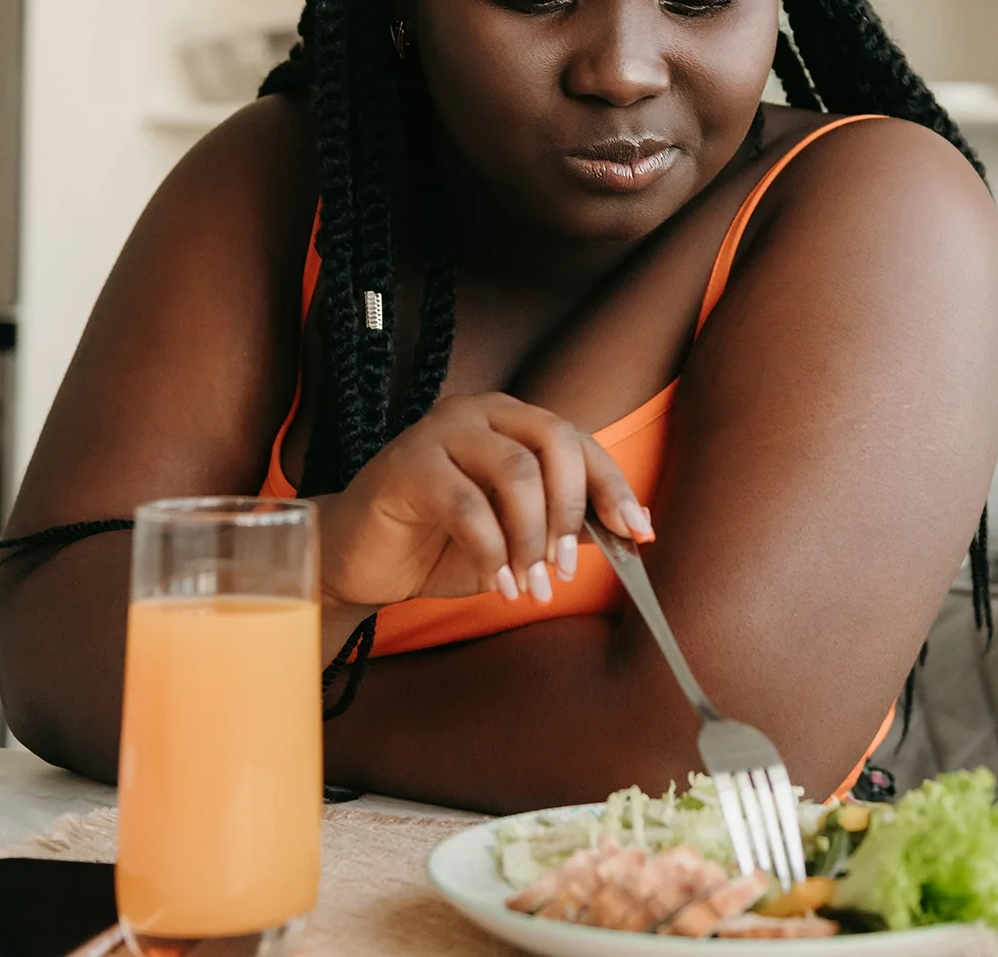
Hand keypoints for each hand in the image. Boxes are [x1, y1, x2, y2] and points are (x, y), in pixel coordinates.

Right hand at [318, 392, 651, 610]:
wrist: (359, 561)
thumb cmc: (440, 545)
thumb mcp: (517, 538)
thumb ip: (564, 527)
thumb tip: (628, 532)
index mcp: (512, 421)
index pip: (577, 442)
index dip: (612, 486)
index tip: (638, 533)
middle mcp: (480, 412)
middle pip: (554, 441)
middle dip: (571, 510)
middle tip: (565, 570)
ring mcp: (440, 432)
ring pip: (515, 472)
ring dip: (532, 538)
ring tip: (532, 585)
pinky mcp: (406, 464)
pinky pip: (468, 506)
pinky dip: (493, 552)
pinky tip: (497, 583)